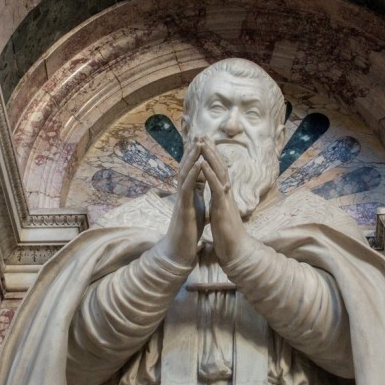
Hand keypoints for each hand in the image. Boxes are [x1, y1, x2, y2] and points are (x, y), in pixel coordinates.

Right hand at [158, 137, 204, 264]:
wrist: (180, 250)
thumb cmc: (189, 231)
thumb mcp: (198, 209)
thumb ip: (199, 198)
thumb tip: (205, 191)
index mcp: (190, 193)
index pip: (194, 170)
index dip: (197, 156)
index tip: (203, 141)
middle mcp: (184, 192)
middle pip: (187, 167)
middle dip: (193, 151)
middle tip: (198, 134)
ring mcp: (182, 198)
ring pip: (185, 173)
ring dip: (192, 157)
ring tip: (198, 143)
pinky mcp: (184, 206)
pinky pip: (187, 187)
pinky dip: (193, 174)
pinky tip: (198, 163)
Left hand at [200, 137, 253, 263]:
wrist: (236, 250)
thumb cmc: (228, 233)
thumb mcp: (221, 212)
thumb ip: (220, 200)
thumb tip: (219, 193)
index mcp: (224, 194)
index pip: (218, 171)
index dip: (211, 156)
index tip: (203, 143)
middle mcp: (227, 192)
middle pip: (220, 166)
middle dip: (211, 150)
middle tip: (203, 135)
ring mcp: (226, 198)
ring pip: (219, 172)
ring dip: (210, 156)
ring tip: (202, 143)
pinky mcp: (223, 206)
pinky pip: (216, 186)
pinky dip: (209, 174)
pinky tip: (203, 163)